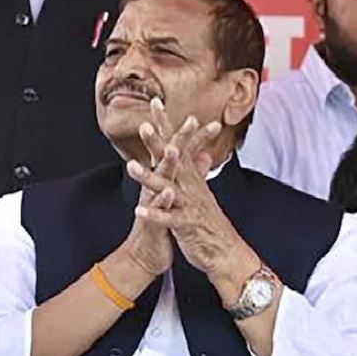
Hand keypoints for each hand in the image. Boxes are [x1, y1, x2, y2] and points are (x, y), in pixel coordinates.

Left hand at [128, 103, 263, 305]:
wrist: (225, 251)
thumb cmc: (209, 223)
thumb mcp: (202, 193)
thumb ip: (198, 171)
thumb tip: (200, 152)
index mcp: (191, 178)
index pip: (178, 145)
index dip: (167, 125)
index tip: (156, 103)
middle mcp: (191, 187)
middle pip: (173, 161)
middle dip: (158, 143)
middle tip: (143, 124)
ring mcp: (189, 206)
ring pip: (168, 188)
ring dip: (149, 177)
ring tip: (131, 166)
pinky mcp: (187, 226)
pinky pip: (169, 220)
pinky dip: (155, 215)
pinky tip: (139, 210)